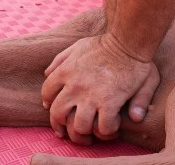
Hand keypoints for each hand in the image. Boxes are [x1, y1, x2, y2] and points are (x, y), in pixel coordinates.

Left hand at [40, 34, 158, 142]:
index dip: (49, 104)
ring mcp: (91, 96)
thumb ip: (60, 59)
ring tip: (93, 133)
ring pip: (79, 127)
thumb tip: (46, 73)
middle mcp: (74, 86)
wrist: (127, 42)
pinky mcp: (109, 103)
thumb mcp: (77, 46)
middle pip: (58, 115)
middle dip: (61, 127)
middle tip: (70, 132)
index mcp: (65, 71)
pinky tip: (112, 127)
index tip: (53, 110)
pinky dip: (107, 131)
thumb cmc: (105, 43)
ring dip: (86, 133)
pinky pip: (103, 127)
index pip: (46, 93)